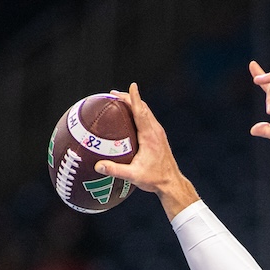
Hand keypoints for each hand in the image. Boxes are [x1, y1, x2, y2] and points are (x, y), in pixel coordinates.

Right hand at [94, 83, 194, 209]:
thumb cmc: (155, 179)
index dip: (135, 98)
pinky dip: (138, 113)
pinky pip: (148, 119)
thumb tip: (98, 166)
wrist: (172, 183)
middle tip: (113, 94)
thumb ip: (115, 170)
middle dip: (129, 98)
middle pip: (142, 107)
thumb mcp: (133, 176)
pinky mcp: (159, 137)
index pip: (141, 112)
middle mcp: (155, 131)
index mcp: (149, 136)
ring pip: (146, 112)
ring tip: (119, 102)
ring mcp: (158, 133)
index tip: (132, 85)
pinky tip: (129, 118)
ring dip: (134, 104)